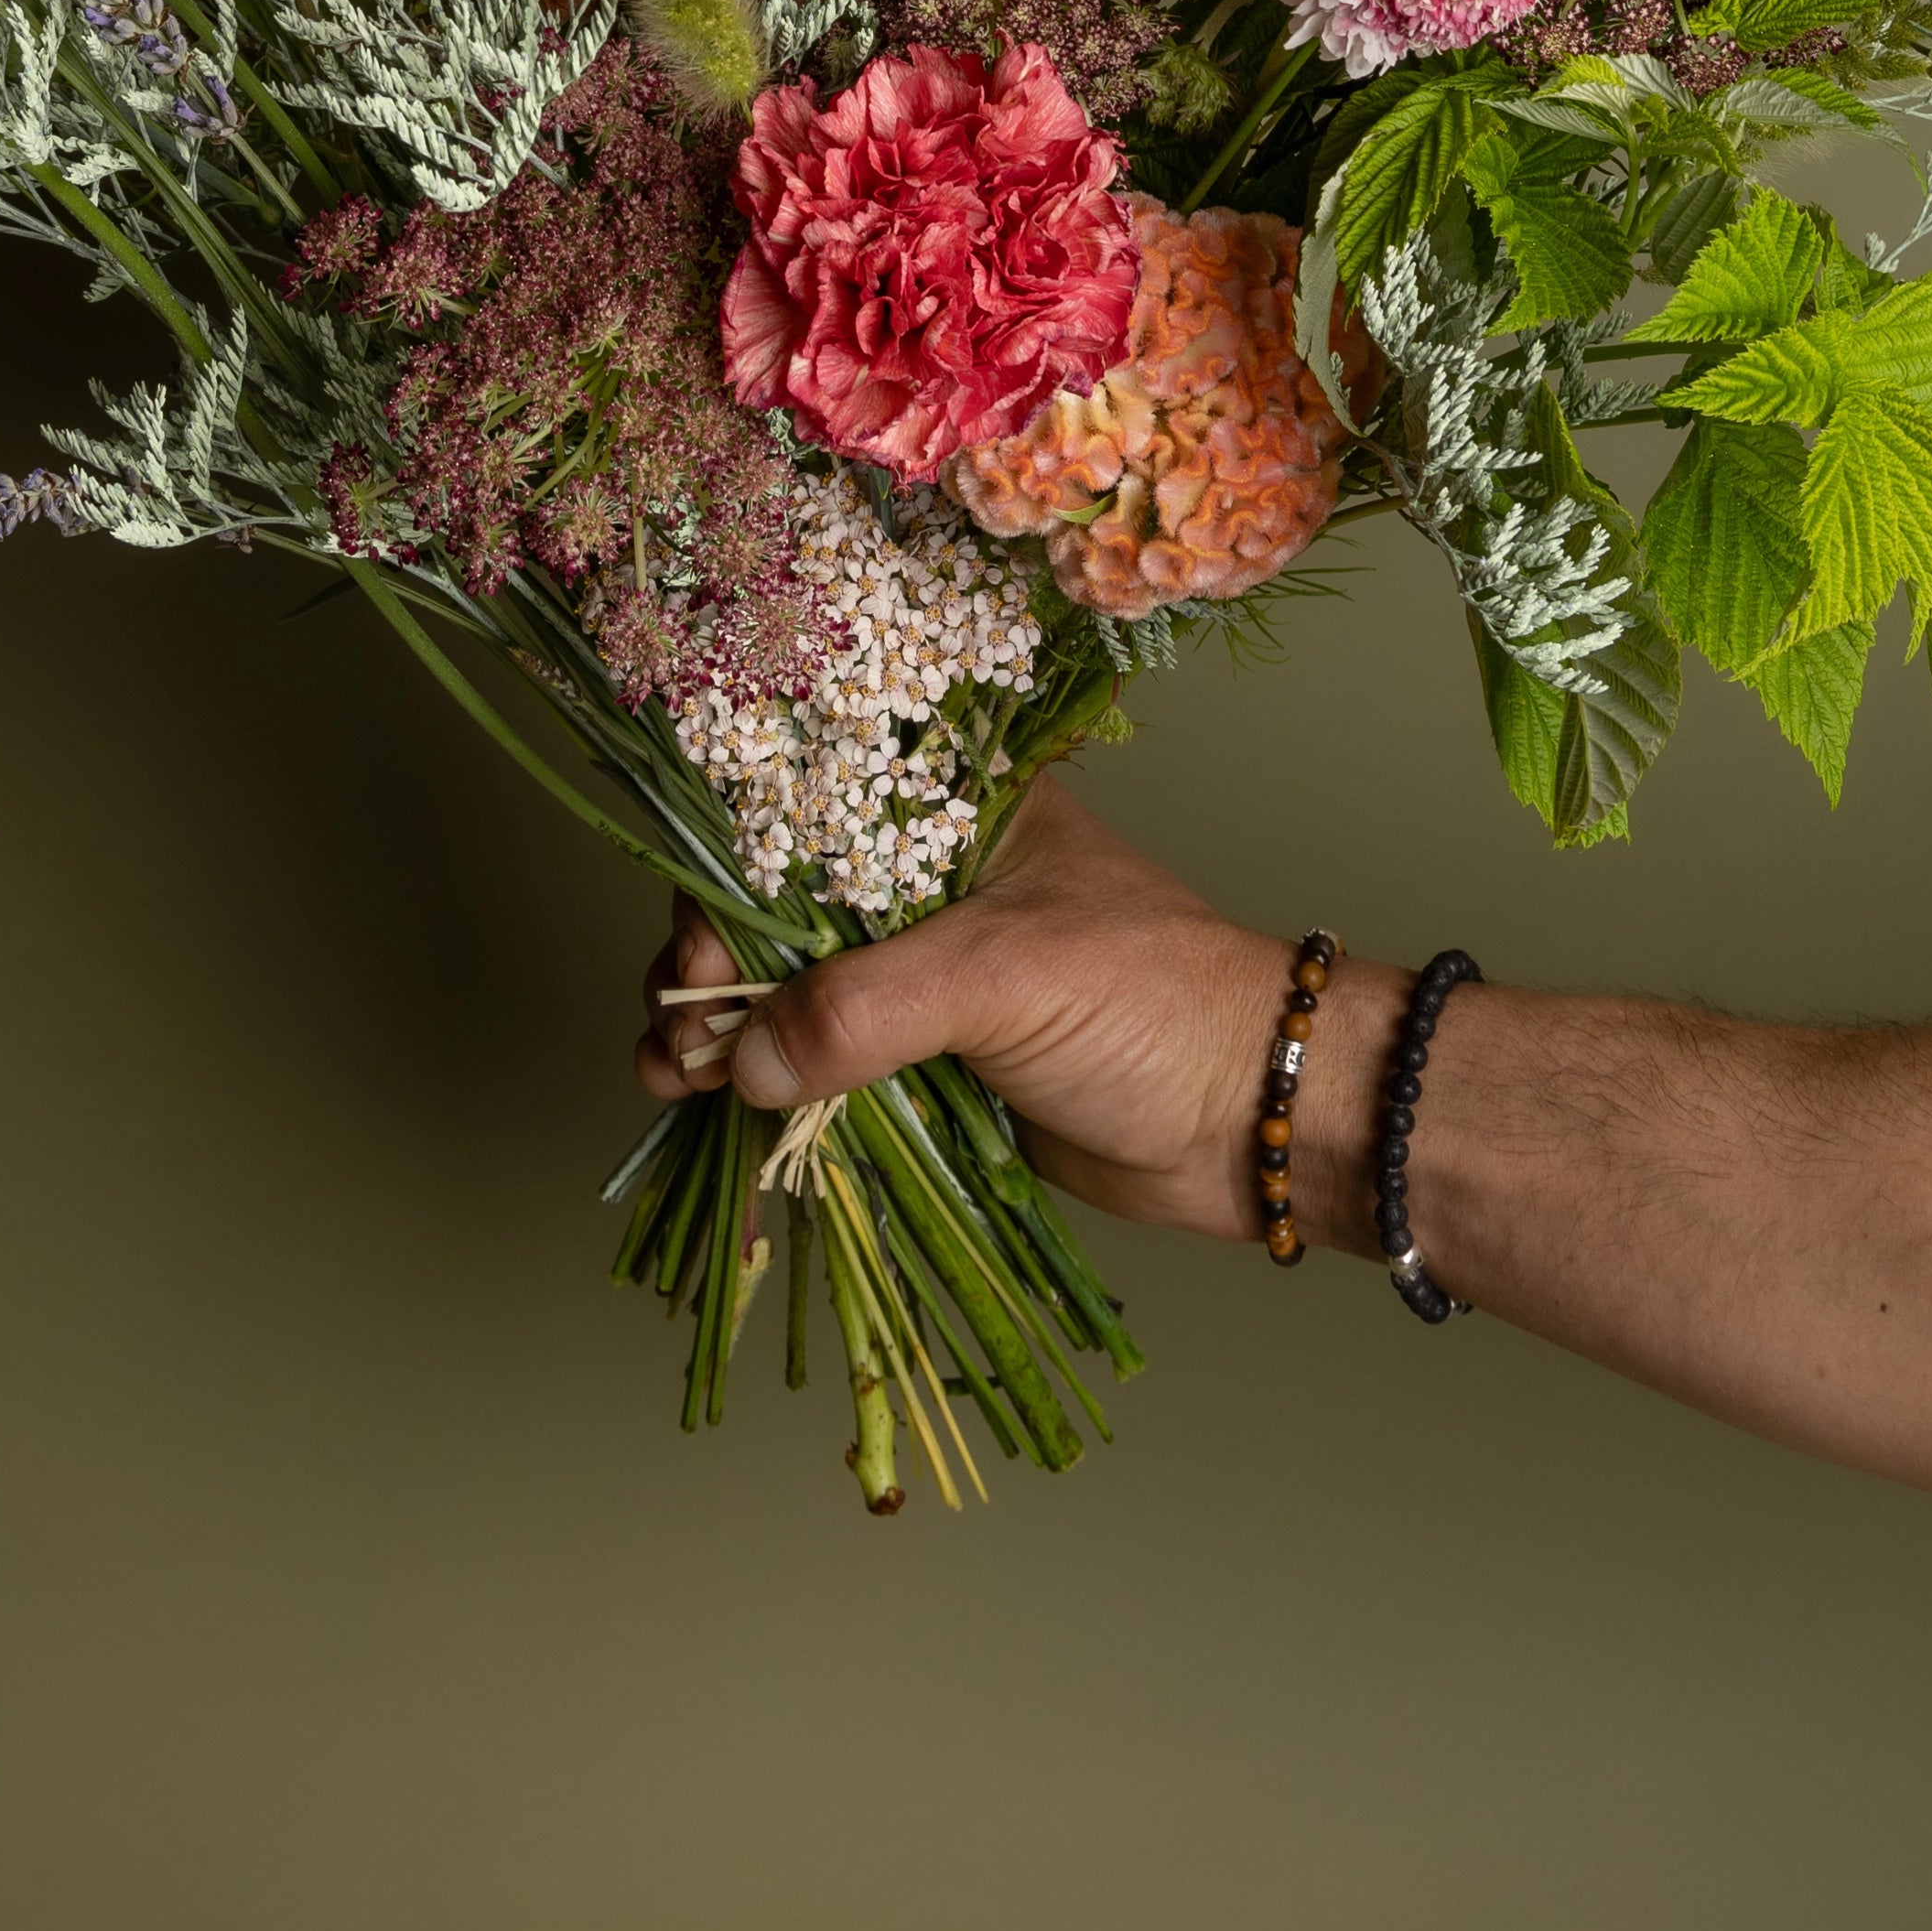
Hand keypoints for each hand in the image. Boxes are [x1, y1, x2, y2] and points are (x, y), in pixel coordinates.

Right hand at [633, 775, 1412, 1253]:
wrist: (1257, 1119)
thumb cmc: (1158, 1003)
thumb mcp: (1007, 975)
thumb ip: (869, 1007)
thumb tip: (747, 1058)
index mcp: (955, 813)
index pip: (804, 811)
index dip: (731, 870)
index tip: (692, 946)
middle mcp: (928, 885)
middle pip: (777, 905)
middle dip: (710, 964)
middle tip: (678, 1030)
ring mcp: (925, 977)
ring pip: (786, 991)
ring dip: (721, 1032)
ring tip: (673, 1077)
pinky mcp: (927, 1063)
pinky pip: (821, 1066)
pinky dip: (761, 1086)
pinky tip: (709, 1110)